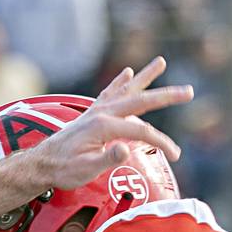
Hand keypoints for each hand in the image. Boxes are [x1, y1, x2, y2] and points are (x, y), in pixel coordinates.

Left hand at [31, 56, 193, 190]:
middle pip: (141, 101)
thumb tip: (126, 149)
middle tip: (189, 91)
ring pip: (127, 91)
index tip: (175, 155)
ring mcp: (96, 110)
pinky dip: (120, 82)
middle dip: (167, 96)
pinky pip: (110, 93)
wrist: (42, 163)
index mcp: (103, 126)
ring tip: (160, 62)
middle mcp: (101, 113)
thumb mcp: (86, 170)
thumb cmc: (64, 169)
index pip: (142, 131)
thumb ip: (107, 159)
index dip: (161, 142)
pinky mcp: (92, 113)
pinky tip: (128, 72)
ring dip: (145, 77)